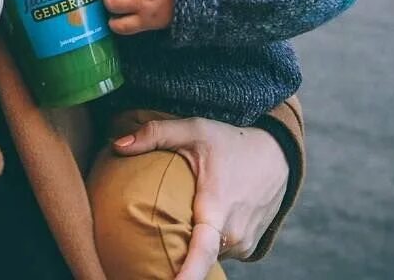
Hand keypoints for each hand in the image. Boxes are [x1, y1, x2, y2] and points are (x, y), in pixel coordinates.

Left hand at [112, 117, 288, 277]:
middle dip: (173, 253)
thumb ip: (155, 134)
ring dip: (190, 243)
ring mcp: (243, 245)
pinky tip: (198, 222)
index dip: (187, 276)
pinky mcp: (248, 248)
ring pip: (206, 254)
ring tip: (178, 220)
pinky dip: (205, 242)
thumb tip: (116, 144)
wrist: (277, 156)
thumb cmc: (231, 142)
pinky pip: (218, 252)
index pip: (201, 253)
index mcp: (216, 209)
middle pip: (194, 255)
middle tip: (152, 240)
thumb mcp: (193, 129)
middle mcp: (233, 234)